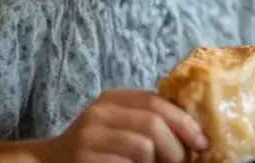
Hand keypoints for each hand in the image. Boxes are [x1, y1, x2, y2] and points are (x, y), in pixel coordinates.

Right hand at [51, 89, 206, 162]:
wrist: (52, 162)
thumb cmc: (98, 146)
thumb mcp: (121, 123)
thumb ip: (150, 118)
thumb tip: (196, 130)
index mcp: (113, 98)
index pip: (156, 101)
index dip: (184, 121)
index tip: (202, 141)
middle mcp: (99, 113)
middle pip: (154, 123)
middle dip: (176, 146)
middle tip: (182, 160)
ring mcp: (89, 136)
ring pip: (144, 146)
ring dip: (159, 162)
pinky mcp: (85, 158)